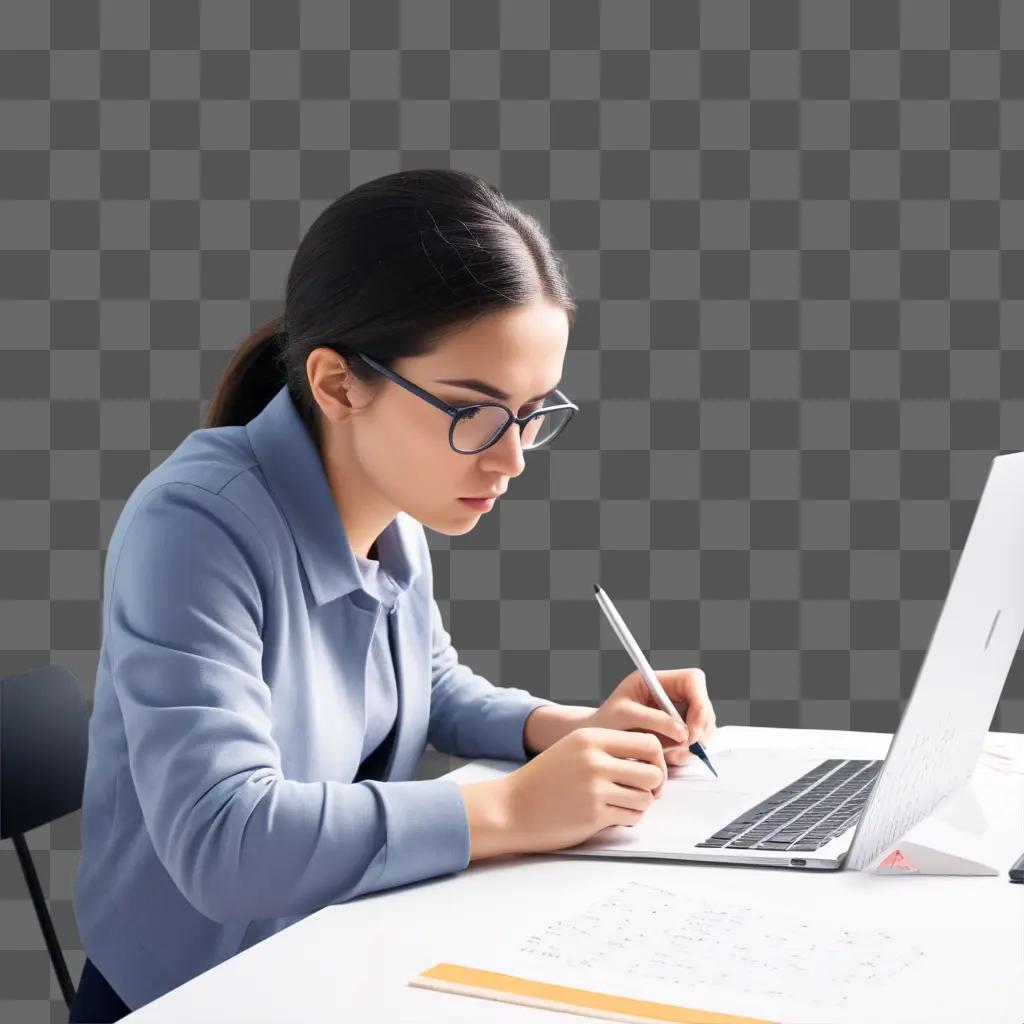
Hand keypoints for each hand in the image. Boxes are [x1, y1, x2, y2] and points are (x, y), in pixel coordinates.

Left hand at [584, 667, 716, 795]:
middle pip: (704, 705)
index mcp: (658, 680)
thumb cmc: (606, 721)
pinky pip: (696, 740)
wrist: (599, 737)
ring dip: (694, 744)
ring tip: (671, 756)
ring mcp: (678, 711)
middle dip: (699, 730)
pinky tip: (671, 758)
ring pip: (704, 725)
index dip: (700, 702)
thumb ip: (654, 720)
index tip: (691, 731)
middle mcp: (672, 693)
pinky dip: (688, 752)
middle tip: (684, 750)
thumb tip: (683, 732)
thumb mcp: (625, 716)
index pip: (693, 680)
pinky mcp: (679, 729)